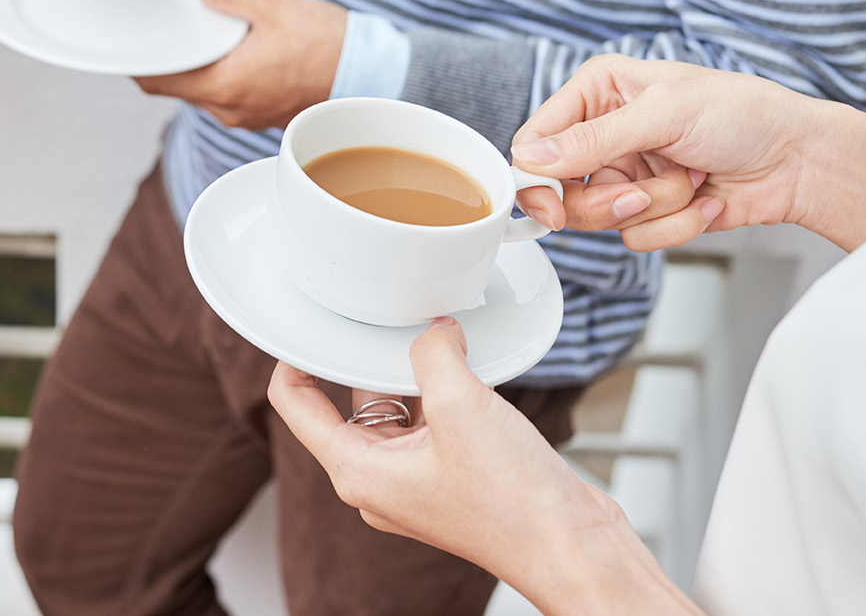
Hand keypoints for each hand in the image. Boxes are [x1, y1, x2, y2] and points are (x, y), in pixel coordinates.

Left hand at [134, 0, 344, 131]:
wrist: (370, 74)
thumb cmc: (326, 44)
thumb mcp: (273, 4)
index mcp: (224, 85)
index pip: (157, 82)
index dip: (137, 65)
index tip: (131, 45)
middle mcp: (229, 109)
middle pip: (180, 87)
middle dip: (174, 60)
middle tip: (174, 29)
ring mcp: (247, 117)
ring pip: (205, 92)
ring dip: (202, 67)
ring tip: (212, 35)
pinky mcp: (264, 115)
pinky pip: (231, 96)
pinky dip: (226, 75)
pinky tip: (240, 50)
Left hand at [269, 322, 696, 614]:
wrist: (572, 547)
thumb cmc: (512, 503)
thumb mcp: (459, 406)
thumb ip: (432, 353)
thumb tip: (433, 329)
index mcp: (358, 473)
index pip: (296, 404)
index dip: (293, 357)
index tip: (306, 322)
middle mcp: (380, 481)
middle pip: (348, 403)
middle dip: (367, 359)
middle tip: (384, 317)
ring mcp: (416, 481)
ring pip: (396, 409)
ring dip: (413, 374)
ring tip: (433, 337)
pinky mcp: (453, 477)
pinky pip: (431, 422)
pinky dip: (443, 393)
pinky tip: (468, 367)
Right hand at [509, 56, 865, 252]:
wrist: (801, 160)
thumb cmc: (744, 114)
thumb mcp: (663, 115)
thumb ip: (593, 139)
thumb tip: (531, 156)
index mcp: (599, 92)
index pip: (537, 139)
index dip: (536, 177)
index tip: (549, 206)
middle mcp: (607, 133)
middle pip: (563, 191)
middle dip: (610, 199)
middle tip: (640, 192)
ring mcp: (629, 173)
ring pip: (601, 219)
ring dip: (654, 207)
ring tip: (690, 181)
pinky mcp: (652, 208)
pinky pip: (637, 237)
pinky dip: (676, 223)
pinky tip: (706, 196)